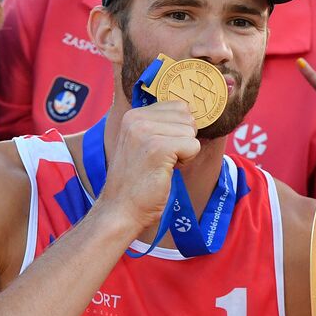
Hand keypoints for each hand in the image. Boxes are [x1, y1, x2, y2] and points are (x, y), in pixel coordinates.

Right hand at [95, 101, 200, 231]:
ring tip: (161, 165)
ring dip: (184, 152)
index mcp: (134, 114)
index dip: (178, 131)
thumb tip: (193, 115)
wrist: (121, 209)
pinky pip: (193, 146)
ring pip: (191, 132)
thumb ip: (162, 125)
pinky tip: (166, 171)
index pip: (179, 106)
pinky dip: (186, 161)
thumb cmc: (137, 180)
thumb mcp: (143, 142)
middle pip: (188, 118)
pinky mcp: (158, 148)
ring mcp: (146, 132)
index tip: (159, 149)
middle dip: (183, 140)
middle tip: (161, 159)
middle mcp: (137, 118)